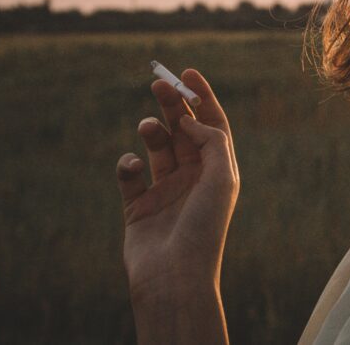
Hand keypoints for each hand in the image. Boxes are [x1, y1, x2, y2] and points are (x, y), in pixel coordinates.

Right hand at [116, 69, 239, 302]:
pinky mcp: (138, 206)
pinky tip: (132, 165)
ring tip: (149, 127)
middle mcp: (193, 178)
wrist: (175, 277)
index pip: (212, 124)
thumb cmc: (204, 228)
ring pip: (157, 147)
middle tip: (158, 82)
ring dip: (152, 130)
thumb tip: (190, 119)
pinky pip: (130, 175)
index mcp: (218, 171)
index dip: (202, 97)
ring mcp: (165, 191)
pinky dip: (128, 163)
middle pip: (183, 130)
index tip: (186, 72)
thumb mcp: (221, 178)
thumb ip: (211, 141)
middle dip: (172, 104)